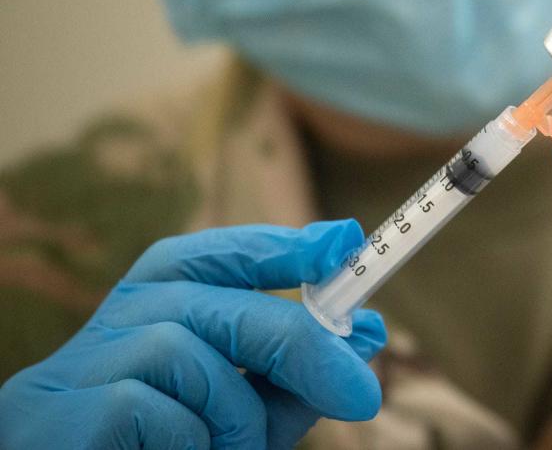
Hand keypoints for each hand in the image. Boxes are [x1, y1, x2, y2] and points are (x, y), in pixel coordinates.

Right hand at [0, 221, 386, 449]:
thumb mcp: (245, 417)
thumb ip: (297, 377)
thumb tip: (370, 329)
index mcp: (144, 318)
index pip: (200, 256)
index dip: (272, 245)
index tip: (341, 245)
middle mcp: (104, 330)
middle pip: (207, 298)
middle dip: (296, 340)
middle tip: (362, 394)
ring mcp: (72, 372)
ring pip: (183, 350)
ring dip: (234, 412)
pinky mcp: (57, 415)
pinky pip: (148, 405)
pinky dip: (189, 438)